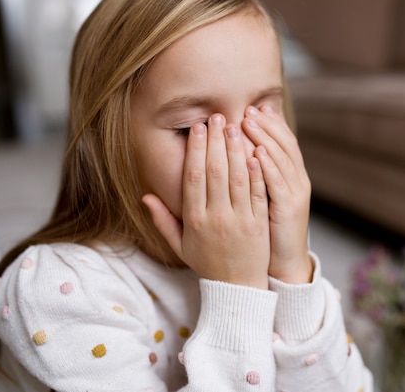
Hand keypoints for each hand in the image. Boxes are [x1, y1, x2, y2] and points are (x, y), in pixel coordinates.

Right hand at [143, 114, 270, 288]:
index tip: (198, 128)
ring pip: (238, 178)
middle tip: (217, 116)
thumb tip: (145, 195)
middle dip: (216, 141)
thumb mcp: (179, 245)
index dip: (195, 150)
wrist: (236, 288)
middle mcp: (216, 217)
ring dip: (237, 149)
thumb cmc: (207, 263)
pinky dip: (258, 171)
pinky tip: (257, 150)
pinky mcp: (260, 223)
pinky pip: (259, 192)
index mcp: (194, 220)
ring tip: (237, 125)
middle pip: (215, 171)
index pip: (193, 177)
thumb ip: (162, 220)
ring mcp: (240, 220)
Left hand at [242, 105, 312, 283]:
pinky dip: (269, 166)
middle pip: (284, 145)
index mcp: (292, 177)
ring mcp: (296, 194)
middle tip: (250, 109)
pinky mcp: (290, 209)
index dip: (270, 124)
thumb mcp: (265, 198)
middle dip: (267, 125)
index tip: (253, 108)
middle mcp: (297, 181)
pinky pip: (279, 183)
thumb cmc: (269, 230)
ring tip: (249, 122)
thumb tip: (242, 152)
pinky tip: (257, 152)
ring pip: (282, 159)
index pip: (283, 142)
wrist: (284, 262)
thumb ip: (258, 175)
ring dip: (266, 138)